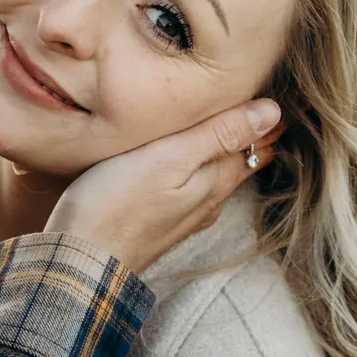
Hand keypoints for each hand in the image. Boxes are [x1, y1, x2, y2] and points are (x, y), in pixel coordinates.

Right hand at [46, 100, 281, 272]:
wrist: (79, 264)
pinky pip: (193, 190)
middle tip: (264, 105)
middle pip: (240, 161)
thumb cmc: (116, 205)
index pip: (257, 144)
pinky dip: (201, 170)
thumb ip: (219, 134)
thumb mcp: (171, 158)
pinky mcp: (160, 223)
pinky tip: (191, 166)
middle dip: (253, 135)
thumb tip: (272, 112)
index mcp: (216, 181)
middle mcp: (208, 201)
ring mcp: (184, 216)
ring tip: (235, 127)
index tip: (277, 93)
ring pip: (217, 177)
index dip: (267, 119)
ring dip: (227, 152)